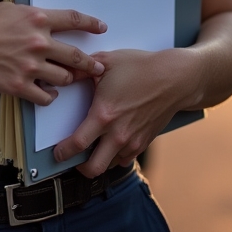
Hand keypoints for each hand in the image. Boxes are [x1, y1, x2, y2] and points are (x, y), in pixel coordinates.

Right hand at [0, 3, 105, 105]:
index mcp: (36, 18)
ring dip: (67, 79)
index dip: (91, 24)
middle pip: (76, 55)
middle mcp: (38, 41)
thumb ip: (29, 16)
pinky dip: (49, 96)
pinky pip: (45, 96)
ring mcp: (30, 65)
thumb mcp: (7, 10)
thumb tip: (43, 21)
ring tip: (66, 79)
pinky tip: (47, 93)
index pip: (73, 20)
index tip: (101, 28)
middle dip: (90, 63)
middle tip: (98, 67)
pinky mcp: (19, 85)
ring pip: (64, 77)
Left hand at [53, 47, 200, 175]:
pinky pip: (124, 159)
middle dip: (78, 168)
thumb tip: (60, 73)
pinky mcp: (144, 143)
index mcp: (104, 115)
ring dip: (98, 161)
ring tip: (91, 149)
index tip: (56, 153)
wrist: (175, 78)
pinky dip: (115, 156)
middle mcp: (118, 134)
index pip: (77, 144)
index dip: (62, 152)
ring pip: (109, 165)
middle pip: (93, 169)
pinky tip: (110, 144)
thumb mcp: (106, 62)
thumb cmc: (140, 67)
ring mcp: (133, 141)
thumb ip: (80, 69)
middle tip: (71, 159)